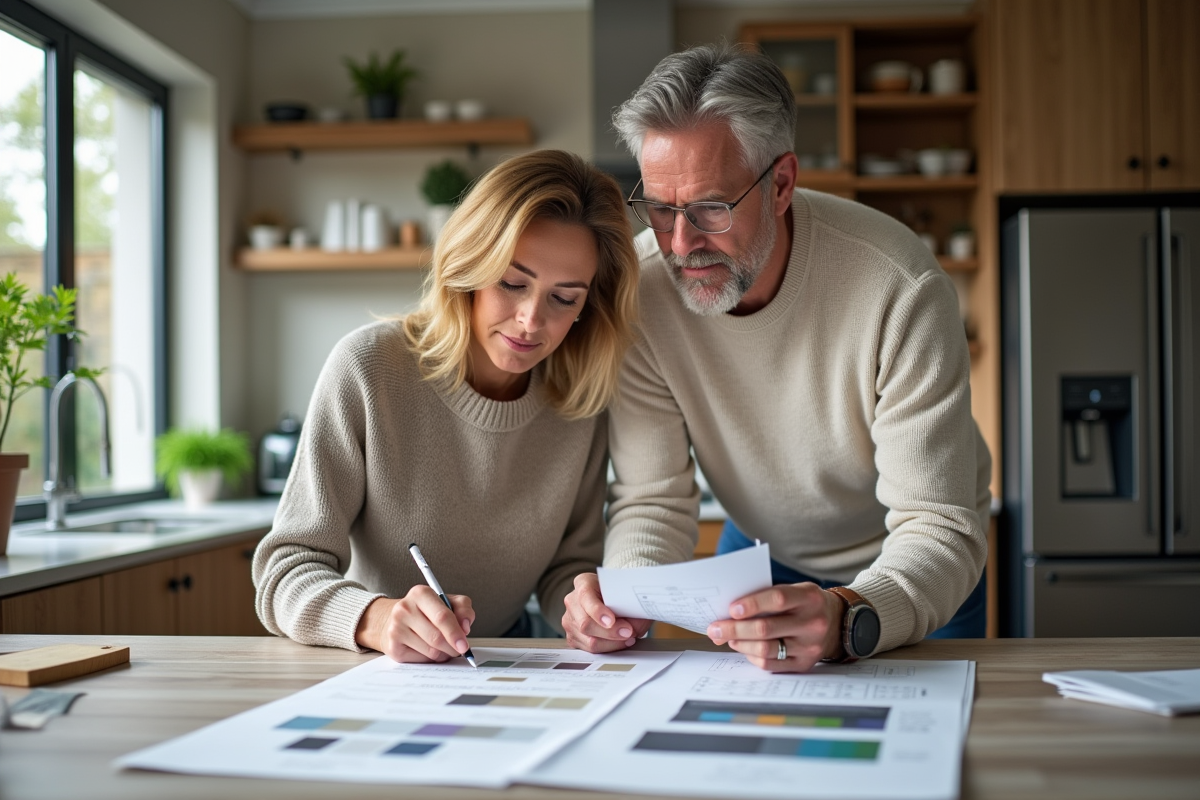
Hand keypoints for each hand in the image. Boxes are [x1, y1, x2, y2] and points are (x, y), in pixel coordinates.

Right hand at [355, 586, 474, 662]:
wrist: (395, 619)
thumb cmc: (427, 611)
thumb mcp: (448, 602)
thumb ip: (463, 609)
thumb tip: (465, 627)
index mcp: (420, 593)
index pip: (442, 616)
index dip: (456, 633)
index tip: (464, 645)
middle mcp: (405, 609)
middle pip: (437, 637)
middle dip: (452, 647)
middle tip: (459, 649)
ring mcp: (396, 629)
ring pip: (431, 651)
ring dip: (443, 653)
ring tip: (443, 646)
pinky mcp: (393, 648)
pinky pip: (421, 660)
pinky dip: (431, 659)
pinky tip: (428, 649)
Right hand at [562, 572, 652, 652]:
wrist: (609, 599)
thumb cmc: (617, 594)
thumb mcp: (625, 593)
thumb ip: (630, 607)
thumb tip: (635, 627)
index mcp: (583, 583)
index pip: (586, 597)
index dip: (598, 611)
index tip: (611, 620)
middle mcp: (572, 601)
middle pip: (586, 624)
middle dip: (610, 632)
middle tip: (628, 632)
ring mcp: (569, 621)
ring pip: (589, 641)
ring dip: (612, 643)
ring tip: (628, 638)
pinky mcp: (572, 638)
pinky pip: (589, 650)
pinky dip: (608, 648)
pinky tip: (618, 642)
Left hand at [706, 583, 843, 671]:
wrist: (837, 623)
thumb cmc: (805, 603)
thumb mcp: (795, 590)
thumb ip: (766, 597)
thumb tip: (729, 613)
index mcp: (809, 598)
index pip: (778, 599)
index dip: (752, 604)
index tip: (731, 609)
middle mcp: (812, 623)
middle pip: (766, 628)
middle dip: (734, 629)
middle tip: (715, 629)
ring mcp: (809, 647)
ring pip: (765, 649)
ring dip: (740, 644)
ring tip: (728, 638)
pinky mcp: (804, 664)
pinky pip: (771, 665)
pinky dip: (752, 656)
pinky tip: (744, 648)